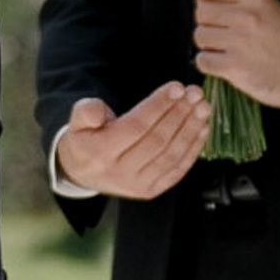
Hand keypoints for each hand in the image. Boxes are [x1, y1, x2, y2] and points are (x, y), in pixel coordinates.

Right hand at [55, 88, 205, 199]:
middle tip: (194, 93)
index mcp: (100, 153)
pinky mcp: (151, 191)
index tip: (176, 87)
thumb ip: (85, 111)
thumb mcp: (77, 121)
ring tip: (202, 108)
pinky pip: (177, 170)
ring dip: (190, 129)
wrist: (83, 173)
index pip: (136, 126)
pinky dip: (193, 149)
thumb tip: (96, 111)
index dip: (159, 106)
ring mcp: (137, 185)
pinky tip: (201, 129)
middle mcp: (119, 173)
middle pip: (157, 140)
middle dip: (179, 114)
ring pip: (171, 155)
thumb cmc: (86, 141)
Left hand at [193, 0, 279, 110]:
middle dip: (207, 23)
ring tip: (227, 49)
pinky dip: (210, 64)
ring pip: (199, 36)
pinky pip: (202, 60)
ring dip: (209, 45)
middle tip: (222, 32)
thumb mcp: (270, 6)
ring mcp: (239, 42)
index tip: (212, 5)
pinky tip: (225, 63)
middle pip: (200, 12)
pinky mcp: (234, 67)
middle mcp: (246, 16)